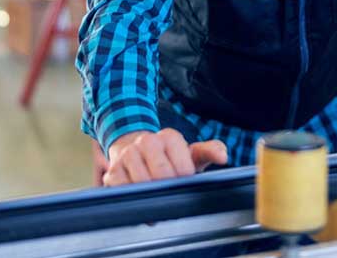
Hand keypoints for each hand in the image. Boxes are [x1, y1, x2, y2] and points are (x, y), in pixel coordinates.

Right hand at [103, 128, 227, 186]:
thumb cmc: (168, 157)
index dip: (184, 179)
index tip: (182, 179)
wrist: (134, 150)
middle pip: (162, 176)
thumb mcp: (191, 154)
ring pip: (143, 184)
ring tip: (155, 193)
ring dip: (151, 196)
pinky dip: (133, 198)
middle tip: (168, 189)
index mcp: (169, 137)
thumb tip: (223, 156)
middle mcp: (147, 141)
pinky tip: (140, 195)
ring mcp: (128, 155)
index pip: (183, 168)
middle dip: (168, 188)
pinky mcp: (113, 171)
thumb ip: (210, 151)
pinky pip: (124, 190)